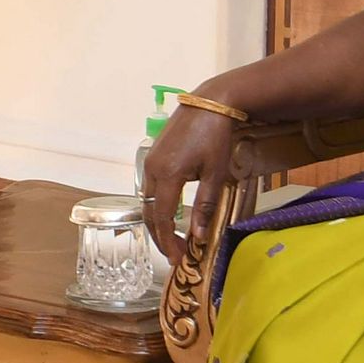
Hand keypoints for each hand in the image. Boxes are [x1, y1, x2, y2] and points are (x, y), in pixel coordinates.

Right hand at [144, 86, 242, 268]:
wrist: (209, 104)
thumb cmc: (216, 137)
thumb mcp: (216, 174)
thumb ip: (206, 206)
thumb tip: (200, 237)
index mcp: (168, 175)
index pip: (161, 217)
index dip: (167, 241)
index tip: (176, 258)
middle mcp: (152, 170)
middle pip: (149, 212)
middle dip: (159, 236)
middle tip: (173, 254)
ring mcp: (149, 161)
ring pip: (146, 200)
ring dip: (157, 221)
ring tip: (172, 237)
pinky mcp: (153, 156)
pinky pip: (149, 187)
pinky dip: (156, 205)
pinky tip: (169, 212)